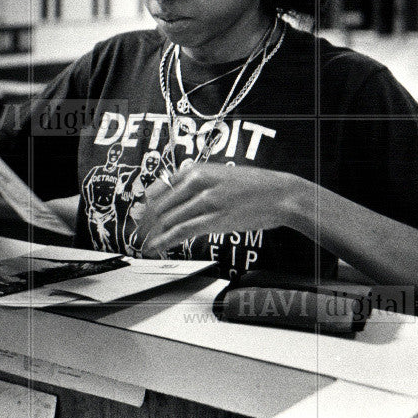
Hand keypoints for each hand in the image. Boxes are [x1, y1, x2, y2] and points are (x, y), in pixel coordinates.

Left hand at [139, 163, 301, 254]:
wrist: (280, 195)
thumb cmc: (253, 186)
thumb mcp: (220, 175)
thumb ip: (197, 184)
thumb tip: (176, 197)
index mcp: (196, 170)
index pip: (159, 188)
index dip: (145, 206)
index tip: (140, 216)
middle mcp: (197, 182)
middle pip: (159, 205)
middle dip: (144, 222)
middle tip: (137, 233)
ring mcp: (205, 200)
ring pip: (167, 219)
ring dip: (152, 234)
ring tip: (144, 244)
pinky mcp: (214, 219)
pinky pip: (181, 231)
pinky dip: (164, 241)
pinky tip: (157, 247)